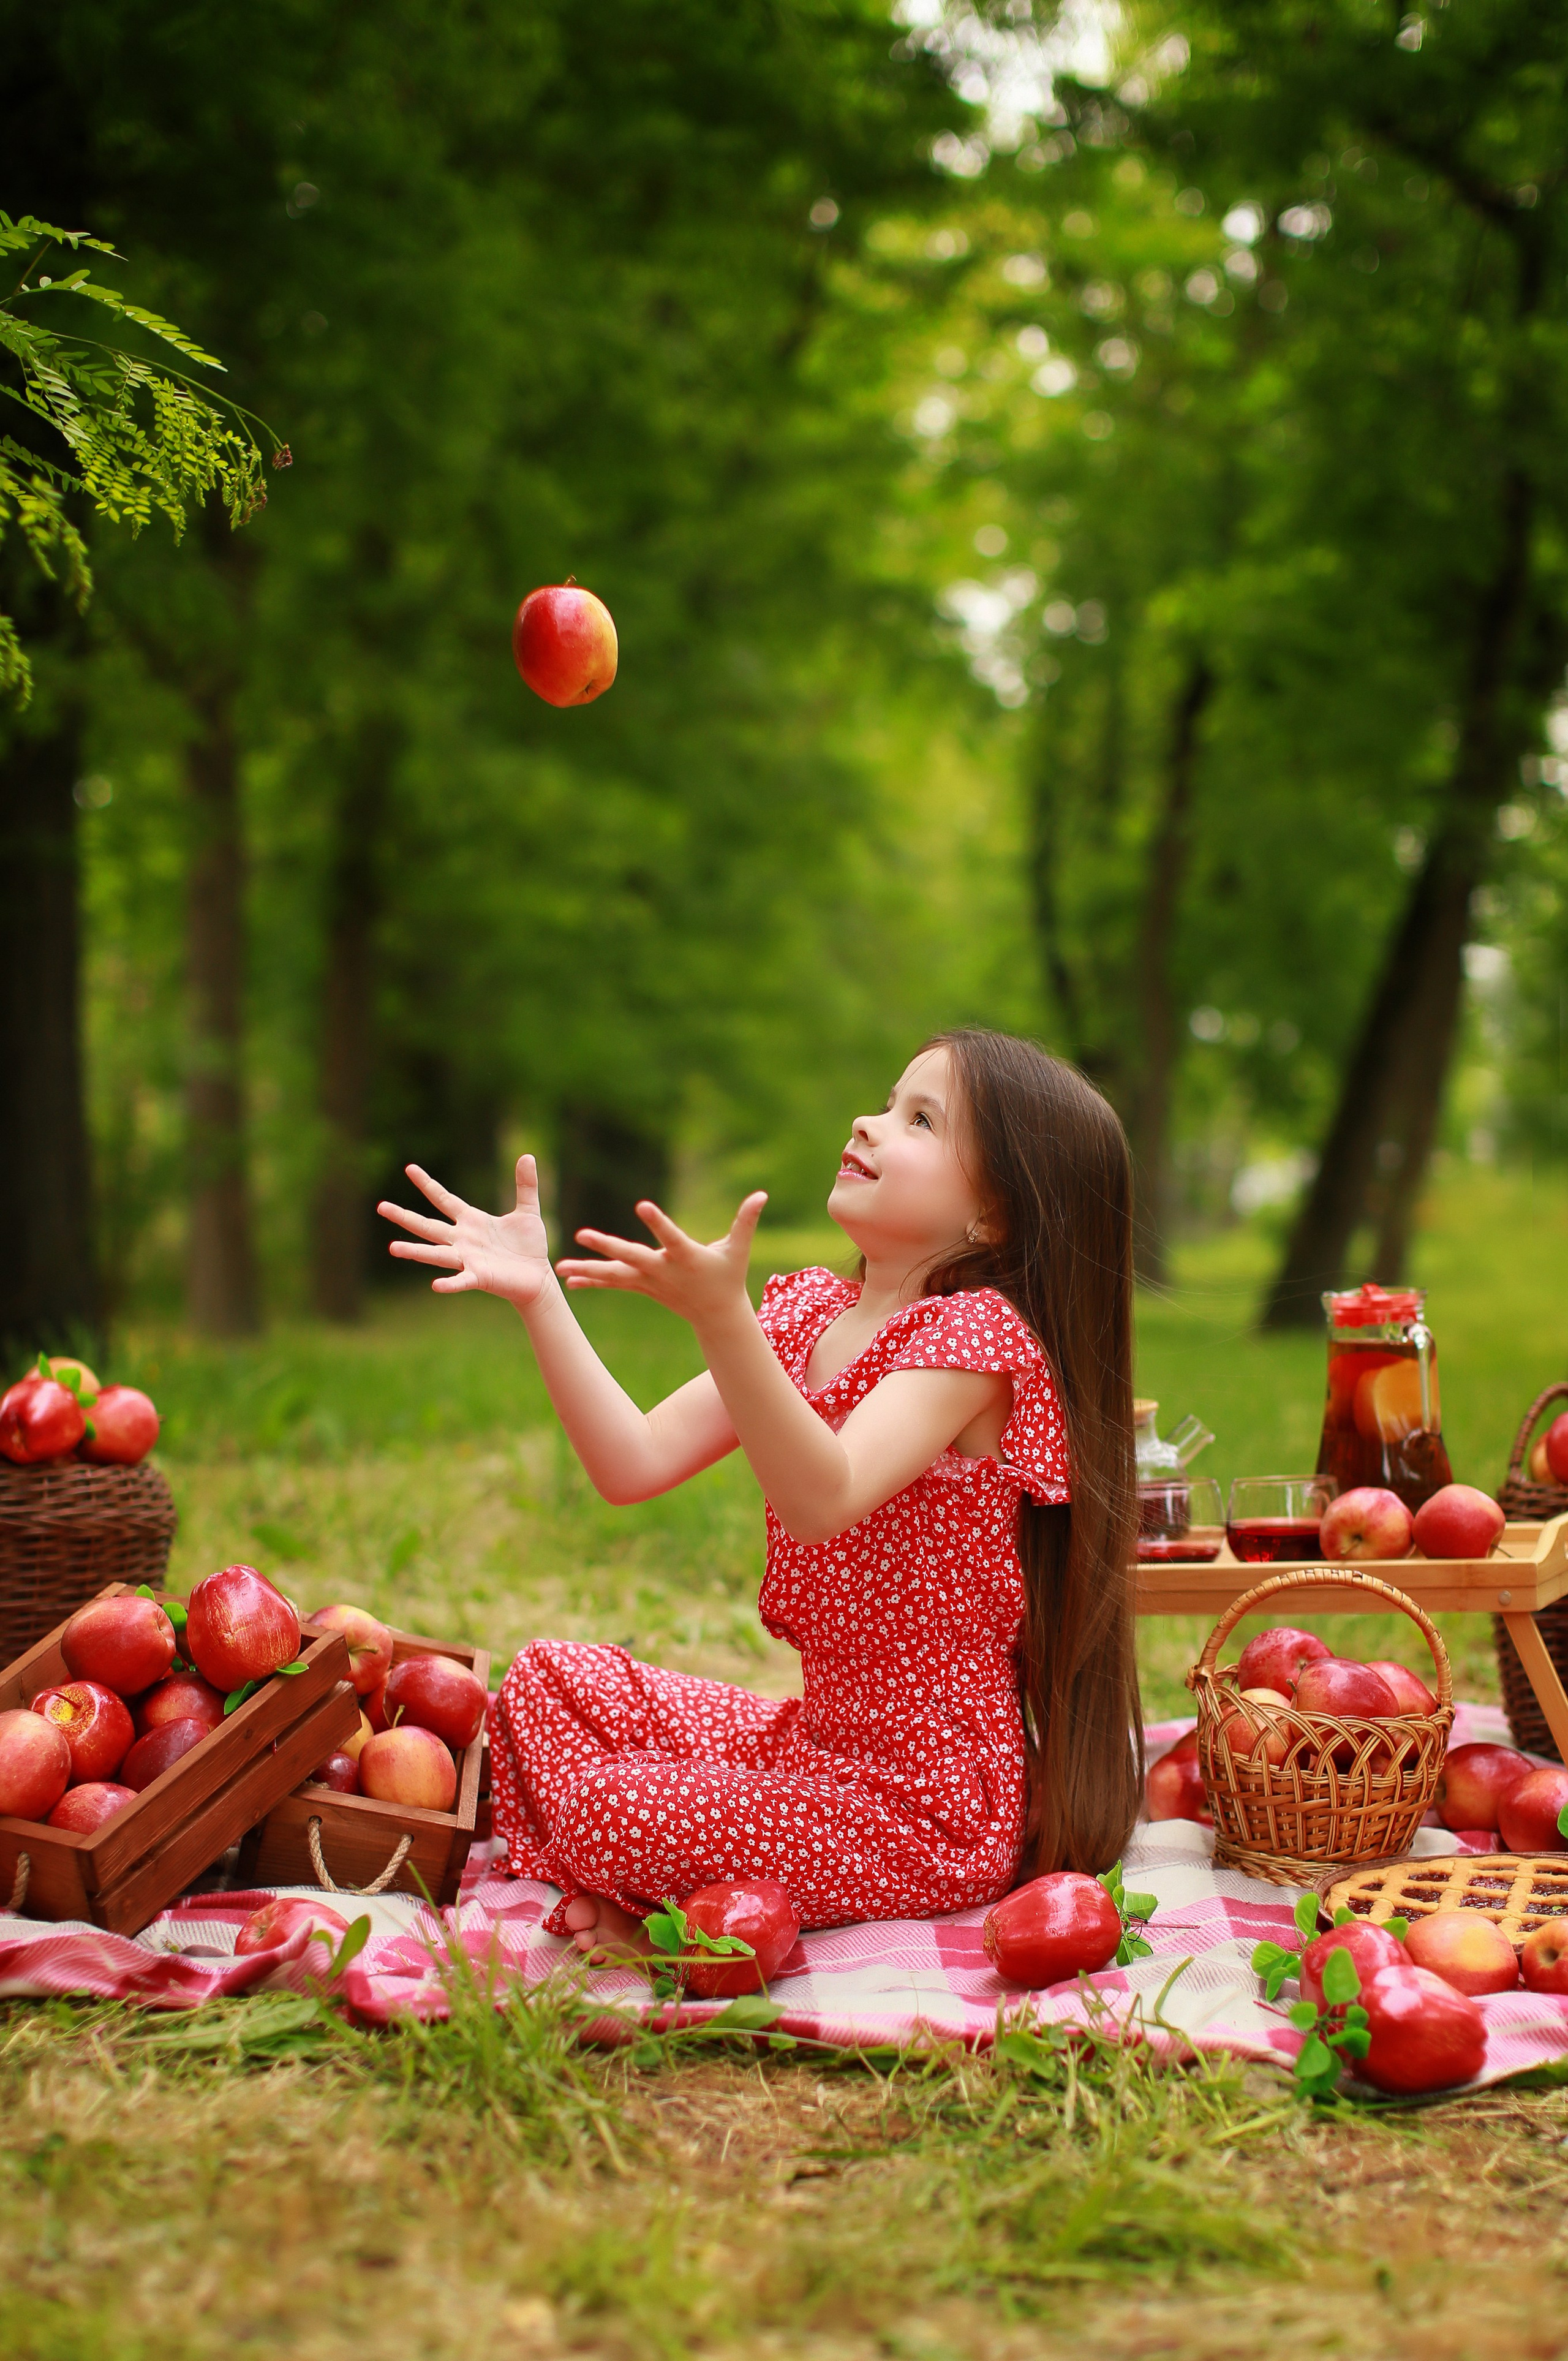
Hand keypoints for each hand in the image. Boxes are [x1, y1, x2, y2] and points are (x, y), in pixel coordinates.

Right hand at [378, 1155, 554, 1306]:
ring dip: (415, 1251)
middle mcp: (463, 1240)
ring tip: (393, 1247)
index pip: (443, 1199)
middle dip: (404, 1216)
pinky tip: (436, 1285)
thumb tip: (527, 1156)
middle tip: (380, 1207)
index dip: (427, 1184)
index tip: (409, 1168)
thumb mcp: (528, 1210)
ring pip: (436, 1254)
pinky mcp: (481, 1277)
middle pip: (428, 1226)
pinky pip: (462, 1280)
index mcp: (471, 1221)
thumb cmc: (529, 1246)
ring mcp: (469, 1259)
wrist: (538, 1276)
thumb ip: (525, 1185)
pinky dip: (450, 1283)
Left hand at [556, 1192, 767, 1331]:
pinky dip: (593, 1281)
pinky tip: (570, 1279)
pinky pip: (614, 1283)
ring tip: (560, 1267)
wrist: (716, 1315)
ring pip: (615, 1274)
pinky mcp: (642, 1287)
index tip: (643, 1205)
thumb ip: (746, 1221)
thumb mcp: (739, 1250)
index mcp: (686, 1257)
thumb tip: (762, 1194)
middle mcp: (663, 1271)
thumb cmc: (729, 1276)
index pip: (670, 1237)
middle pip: (631, 1256)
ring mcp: (650, 1282)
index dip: (658, 1222)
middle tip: (581, 1234)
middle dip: (606, 1246)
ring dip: (588, 1269)